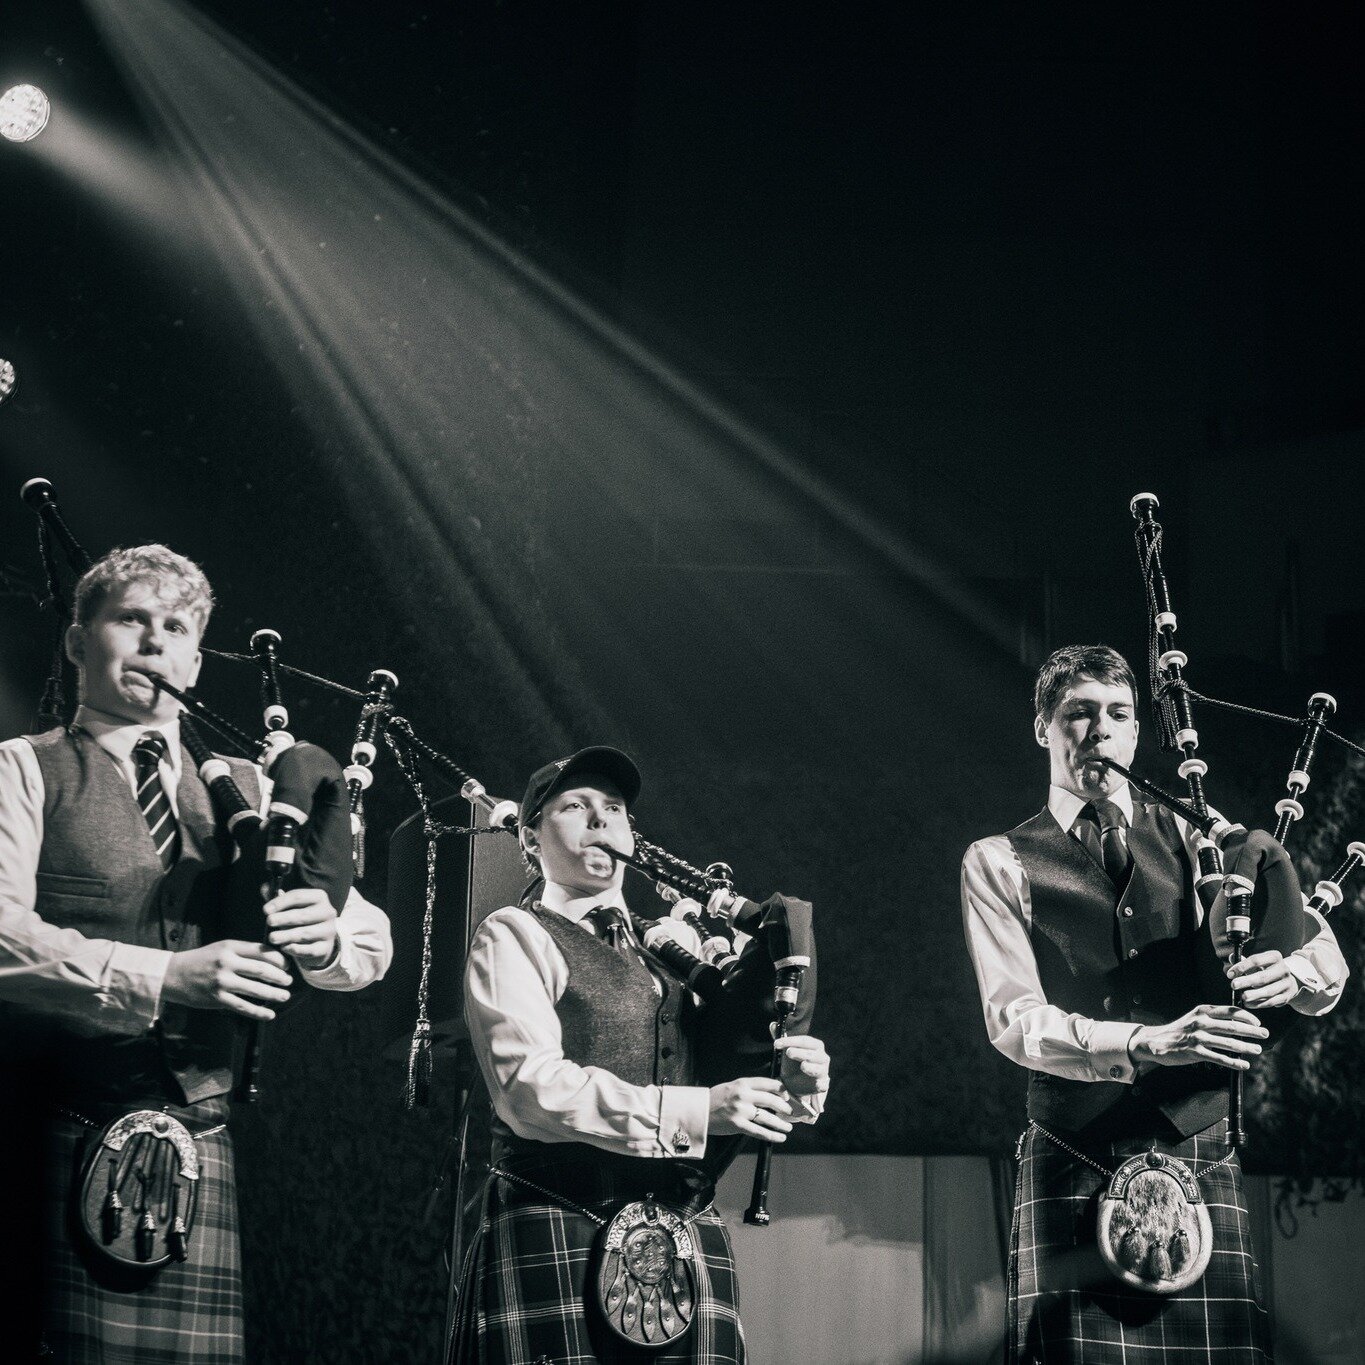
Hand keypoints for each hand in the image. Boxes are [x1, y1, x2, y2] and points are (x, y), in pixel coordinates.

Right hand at [161, 941, 292, 1020]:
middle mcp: (227, 963)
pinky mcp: (217, 999)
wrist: (174, 974)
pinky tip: (270, 1014)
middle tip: (290, 982)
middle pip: (262, 970)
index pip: (262, 951)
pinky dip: (258, 1011)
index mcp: (231, 947)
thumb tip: (273, 958)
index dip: (279, 960)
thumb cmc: (203, 959)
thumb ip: (245, 952)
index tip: (287, 966)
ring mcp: (222, 982)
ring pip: (255, 990)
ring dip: (274, 994)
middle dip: (280, 977)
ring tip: (285, 996)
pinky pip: (242, 1007)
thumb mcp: (223, 948)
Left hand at [264, 887, 339, 969]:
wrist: (320, 939)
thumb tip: (264, 888)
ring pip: (306, 933)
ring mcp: (329, 931)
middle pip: (303, 915)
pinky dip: (296, 949)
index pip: (298, 896)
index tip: (266, 910)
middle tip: (269, 922)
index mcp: (319, 897)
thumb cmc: (301, 919)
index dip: (280, 902)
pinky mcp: (326, 948)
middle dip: (283, 918)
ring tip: (272, 938)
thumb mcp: (292, 906)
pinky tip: (285, 947)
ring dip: (287, 935)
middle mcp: (327, 912)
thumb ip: (278, 899)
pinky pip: (310, 950)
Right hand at [708, 1078, 792, 1142]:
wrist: (699, 1110)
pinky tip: (780, 1138)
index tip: (787, 1096)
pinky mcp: (738, 1125)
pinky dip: (772, 1136)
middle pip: (771, 1100)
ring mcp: (741, 1111)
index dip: (781, 1090)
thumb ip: (749, 1088)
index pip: (768, 1083)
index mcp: (743, 1083)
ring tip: (788, 1128)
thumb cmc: (716, 1098)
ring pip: (767, 1117)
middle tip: (791, 1112)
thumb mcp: (733, 1086)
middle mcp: (743, 1095)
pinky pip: (759, 1131)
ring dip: (781, 1124)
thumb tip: (770, 1095)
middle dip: (784, 1107)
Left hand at [775, 1034, 829, 1099]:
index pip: (804, 1040)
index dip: (790, 1040)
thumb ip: (782, 1039)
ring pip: (819, 1068)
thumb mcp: (788, 1050)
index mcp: (815, 1046)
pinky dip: (821, 1084)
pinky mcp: (822, 1084)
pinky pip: (823, 1084)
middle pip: (812, 1052)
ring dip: (811, 1067)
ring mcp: (823, 1071)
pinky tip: (817, 1085)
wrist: (799, 1083)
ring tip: (802, 1065)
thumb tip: (772, 1024)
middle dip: (800, 1052)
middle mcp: (821, 1057)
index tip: (776, 1043)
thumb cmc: (795, 1063)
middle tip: (788, 1052)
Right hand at [1129, 1005, 1267, 1071]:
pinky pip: (1220, 1058)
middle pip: (1233, 1026)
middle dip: (1252, 1031)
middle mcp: (1201, 1022)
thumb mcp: (1194, 1018)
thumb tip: (1238, 1023)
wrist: (1157, 1041)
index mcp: (1202, 1011)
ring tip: (1257, 1050)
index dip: (1247, 1016)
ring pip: (1229, 1043)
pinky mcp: (1195, 1052)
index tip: (1258, 1023)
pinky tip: (1244, 1065)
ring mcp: (1198, 1037)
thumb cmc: (1180, 1030)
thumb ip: (1213, 1018)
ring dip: (1246, 1047)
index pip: (1230, 1011)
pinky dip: (1234, 1062)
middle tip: (1265, 1035)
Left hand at [1228, 950, 1300, 1009]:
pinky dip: (1259, 1004)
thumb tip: (1231, 957)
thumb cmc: (1267, 970)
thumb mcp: (1258, 963)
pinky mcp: (1287, 996)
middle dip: (1247, 981)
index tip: (1230, 974)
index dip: (1242, 967)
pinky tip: (1249, 1004)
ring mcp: (1287, 983)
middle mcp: (1283, 969)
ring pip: (1269, 991)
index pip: (1256, 960)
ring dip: (1254, 995)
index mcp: (1274, 957)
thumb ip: (1244, 961)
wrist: (1288, 982)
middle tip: (1233, 985)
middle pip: (1263, 976)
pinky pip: (1272, 1001)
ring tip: (1242, 997)